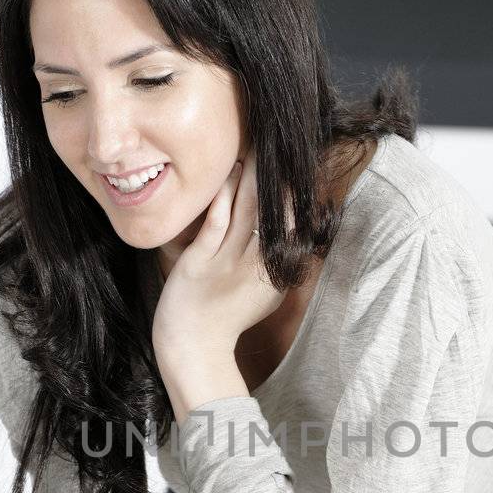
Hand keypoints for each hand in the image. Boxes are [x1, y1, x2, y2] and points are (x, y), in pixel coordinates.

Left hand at [151, 148, 286, 365]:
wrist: (193, 346)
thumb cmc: (226, 319)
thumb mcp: (266, 297)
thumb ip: (280, 267)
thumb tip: (296, 240)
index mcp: (276, 273)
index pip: (294, 226)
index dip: (297, 195)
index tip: (299, 167)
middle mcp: (257, 265)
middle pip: (274, 211)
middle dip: (278, 177)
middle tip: (283, 146)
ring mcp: (228, 262)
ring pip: (248, 210)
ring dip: (254, 177)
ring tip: (260, 148)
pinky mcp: (201, 260)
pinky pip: (217, 221)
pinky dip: (225, 194)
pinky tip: (231, 172)